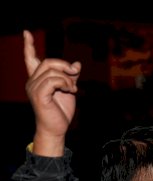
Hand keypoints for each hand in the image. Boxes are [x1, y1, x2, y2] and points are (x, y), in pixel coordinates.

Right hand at [22, 30, 80, 153]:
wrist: (57, 128)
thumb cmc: (61, 111)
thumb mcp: (68, 90)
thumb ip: (71, 77)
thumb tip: (77, 64)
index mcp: (37, 79)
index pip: (30, 58)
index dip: (29, 45)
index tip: (27, 33)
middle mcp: (32, 81)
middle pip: (48, 62)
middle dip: (64, 65)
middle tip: (75, 73)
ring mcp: (34, 87)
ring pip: (52, 71)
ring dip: (67, 78)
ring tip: (73, 89)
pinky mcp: (39, 95)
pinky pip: (53, 80)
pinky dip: (65, 83)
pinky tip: (71, 91)